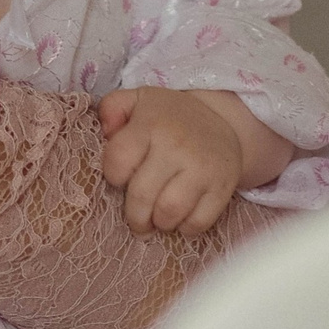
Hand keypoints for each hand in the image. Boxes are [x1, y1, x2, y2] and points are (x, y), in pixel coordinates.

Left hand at [98, 87, 248, 234]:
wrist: (223, 120)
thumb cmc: (169, 118)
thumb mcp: (138, 101)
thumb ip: (111, 108)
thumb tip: (105, 131)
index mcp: (151, 123)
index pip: (118, 161)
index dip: (114, 176)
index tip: (120, 178)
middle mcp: (177, 145)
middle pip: (142, 195)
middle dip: (134, 215)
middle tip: (135, 218)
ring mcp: (202, 168)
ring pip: (169, 213)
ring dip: (158, 223)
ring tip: (156, 219)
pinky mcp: (223, 187)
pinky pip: (198, 222)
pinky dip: (185, 228)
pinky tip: (180, 218)